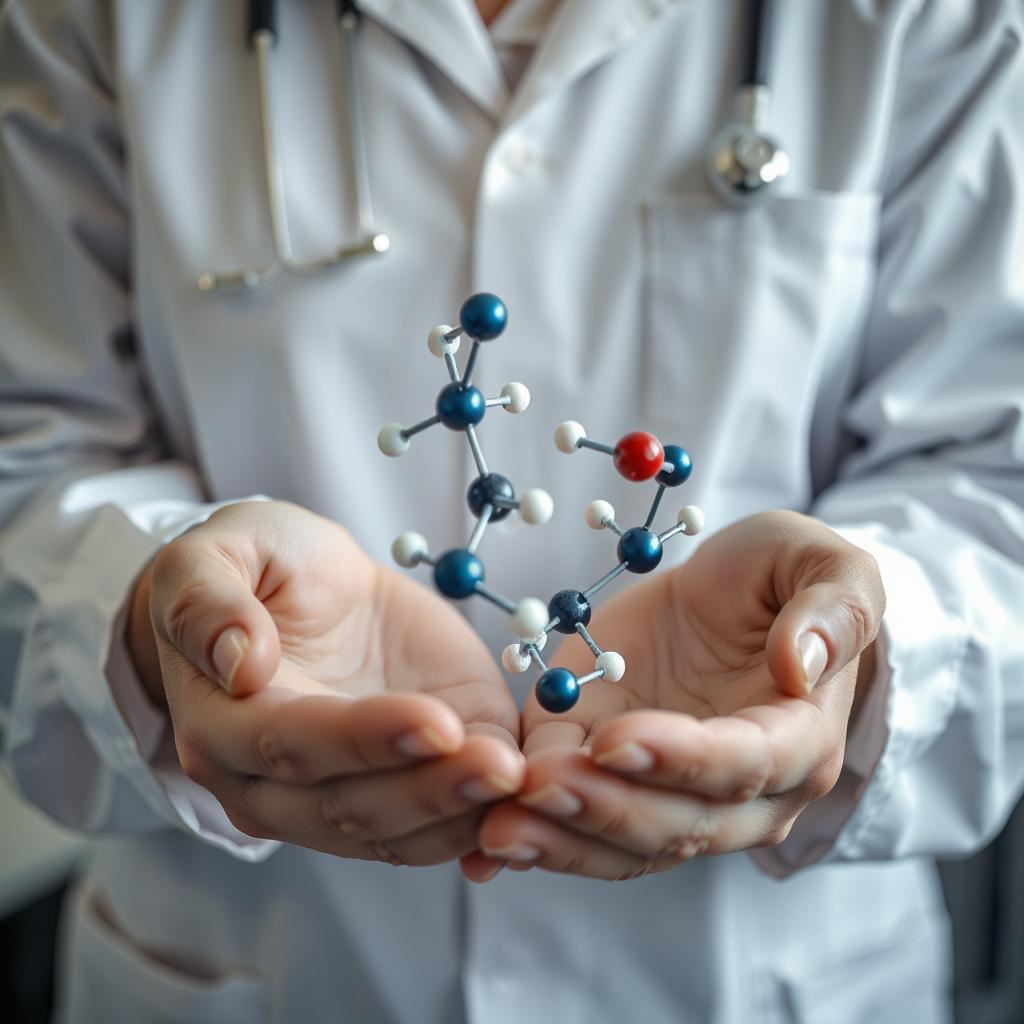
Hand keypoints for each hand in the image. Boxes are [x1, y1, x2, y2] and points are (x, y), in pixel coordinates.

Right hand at [129, 500, 523, 865]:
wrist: (309, 591)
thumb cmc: (257, 568)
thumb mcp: (212, 555)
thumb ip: (207, 602)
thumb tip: (238, 660)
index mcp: (223, 725)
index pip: (292, 745)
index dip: (364, 739)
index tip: (435, 721)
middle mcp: (273, 784)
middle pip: (349, 806)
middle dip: (429, 790)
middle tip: (498, 764)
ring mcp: (339, 793)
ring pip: (396, 830)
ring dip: (461, 812)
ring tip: (520, 777)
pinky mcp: (402, 782)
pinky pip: (434, 828)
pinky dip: (479, 827)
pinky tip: (525, 808)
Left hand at [465, 510, 883, 880]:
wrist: (729, 598)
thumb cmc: (782, 578)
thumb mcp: (823, 565)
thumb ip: (832, 609)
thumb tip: (800, 665)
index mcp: (799, 741)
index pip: (745, 765)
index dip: (682, 759)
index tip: (616, 738)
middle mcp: (742, 793)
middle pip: (678, 823)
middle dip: (605, 809)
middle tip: (539, 786)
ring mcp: (672, 794)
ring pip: (624, 843)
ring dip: (561, 839)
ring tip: (499, 827)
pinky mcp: (613, 778)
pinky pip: (579, 825)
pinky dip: (535, 835)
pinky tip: (479, 841)